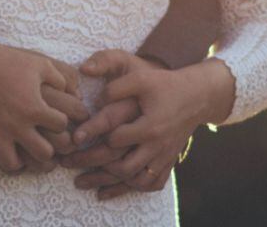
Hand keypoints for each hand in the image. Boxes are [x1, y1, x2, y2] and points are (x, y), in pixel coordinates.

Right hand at [0, 41, 89, 174]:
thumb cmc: (7, 60)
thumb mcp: (40, 63)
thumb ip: (60, 78)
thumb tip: (72, 92)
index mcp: (34, 108)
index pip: (62, 126)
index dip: (62, 121)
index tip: (55, 116)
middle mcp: (17, 124)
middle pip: (44, 153)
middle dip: (48, 149)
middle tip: (43, 140)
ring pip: (12, 164)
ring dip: (19, 160)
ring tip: (20, 150)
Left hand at [69, 50, 228, 198]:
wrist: (198, 96)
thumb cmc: (165, 84)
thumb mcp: (141, 78)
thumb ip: (116, 87)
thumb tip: (94, 98)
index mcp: (150, 126)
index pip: (116, 139)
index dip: (94, 137)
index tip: (74, 138)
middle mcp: (157, 146)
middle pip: (124, 166)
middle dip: (93, 167)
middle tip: (68, 163)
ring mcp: (164, 156)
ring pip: (136, 180)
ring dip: (110, 183)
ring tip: (83, 181)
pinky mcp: (169, 160)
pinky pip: (152, 183)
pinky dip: (132, 187)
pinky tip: (112, 188)